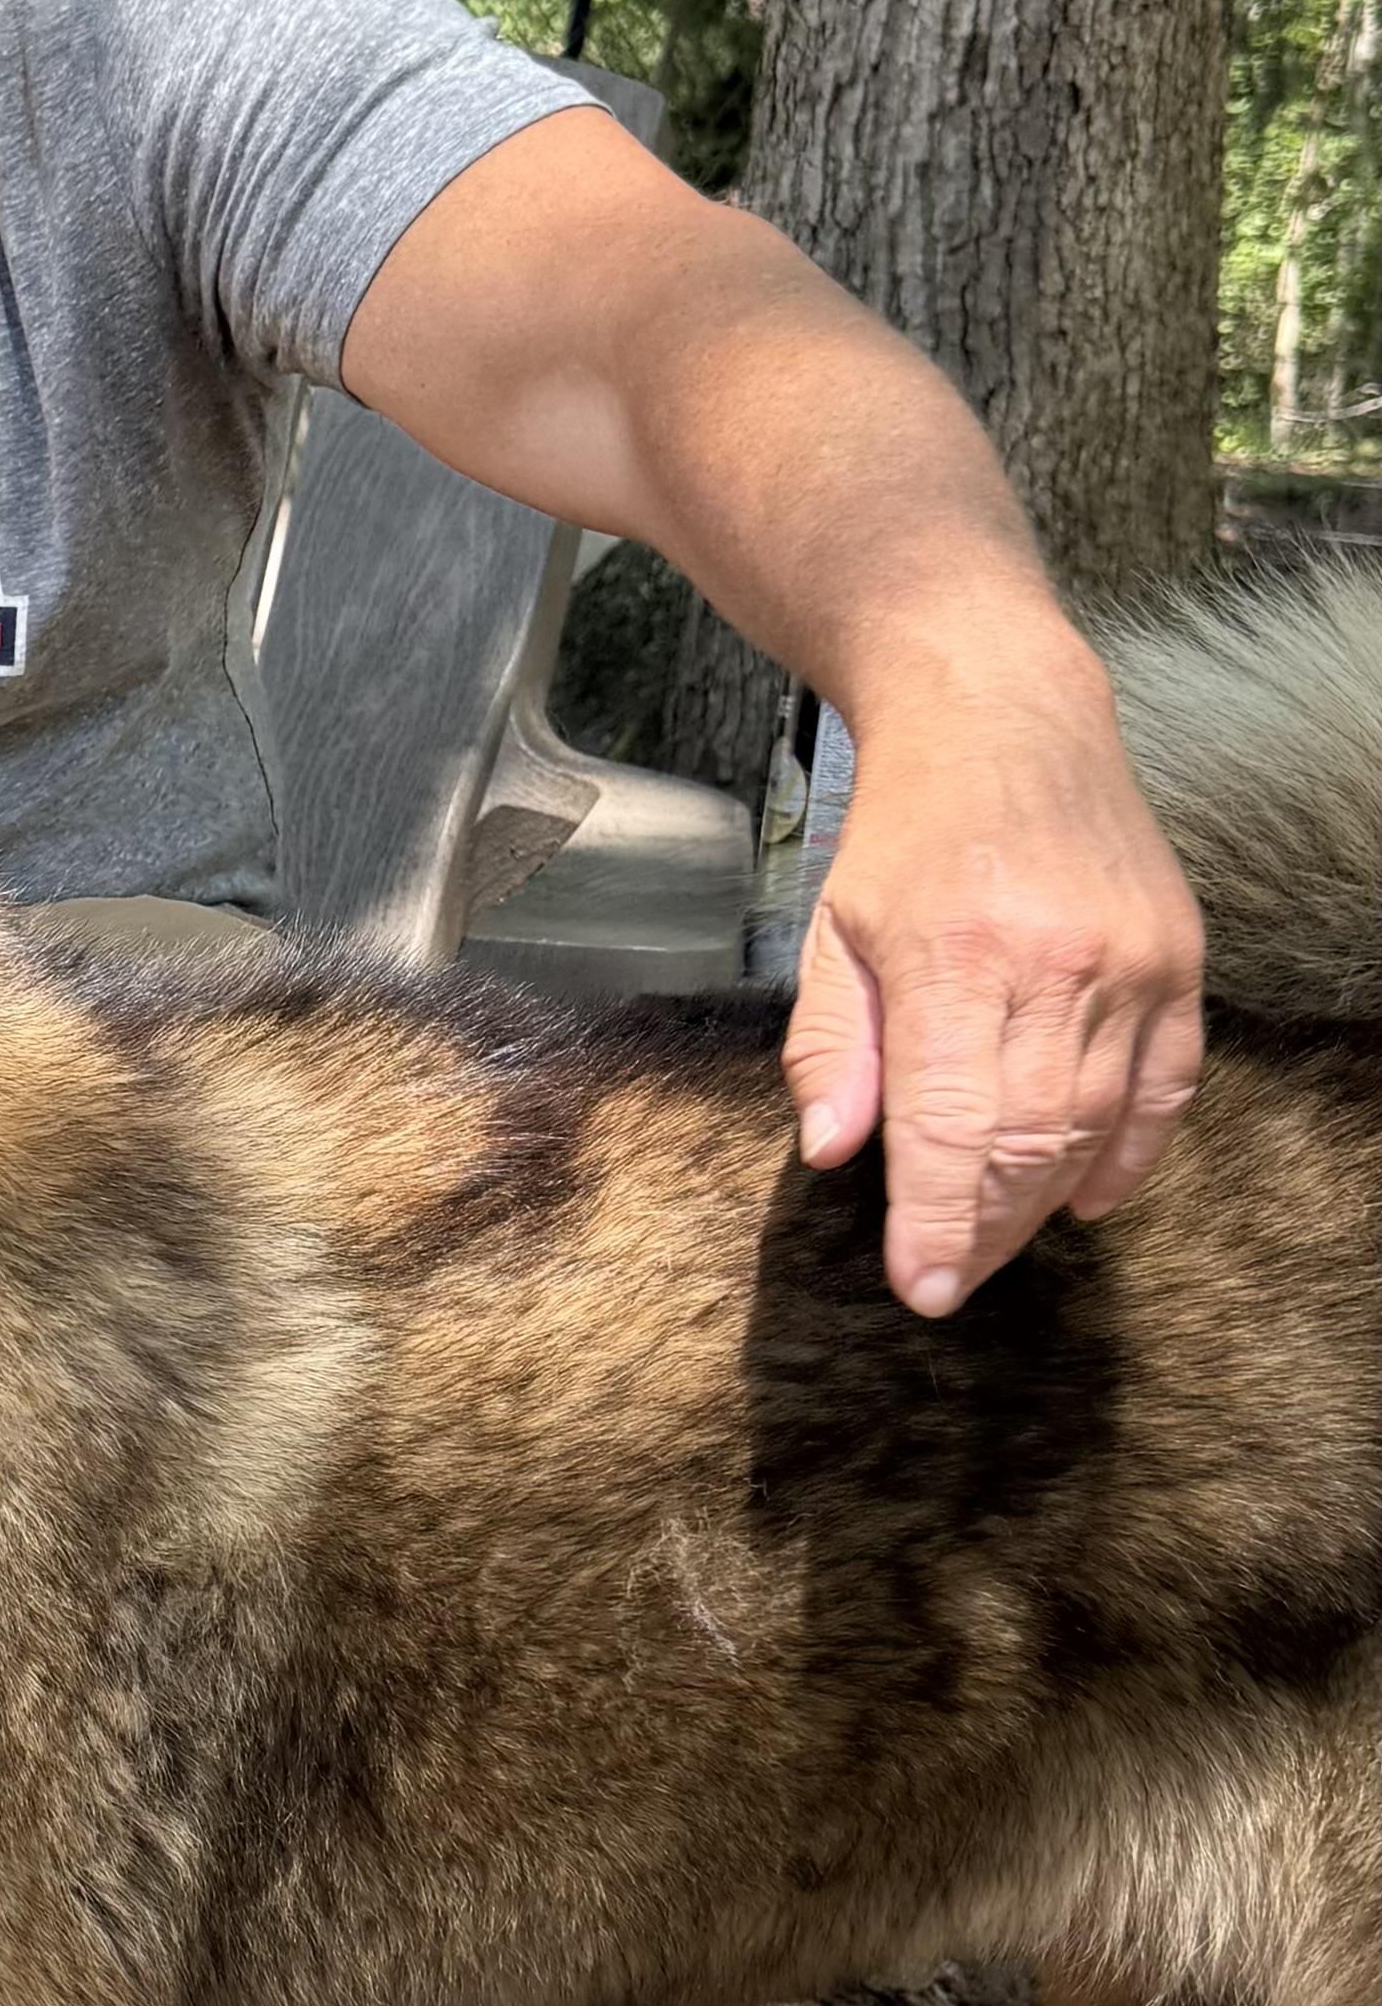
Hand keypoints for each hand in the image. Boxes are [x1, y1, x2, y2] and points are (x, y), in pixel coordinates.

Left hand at [784, 671, 1206, 1314]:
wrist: (1002, 719)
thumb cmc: (902, 832)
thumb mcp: (831, 928)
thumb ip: (828, 1045)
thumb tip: (833, 1152)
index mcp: (953, 958)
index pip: (950, 1126)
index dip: (937, 1221)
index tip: (922, 1287)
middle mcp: (1054, 964)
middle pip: (1029, 1140)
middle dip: (987, 1226)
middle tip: (952, 1275)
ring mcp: (1130, 963)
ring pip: (1096, 1123)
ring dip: (1045, 1200)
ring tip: (999, 1239)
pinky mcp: (1177, 958)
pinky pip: (1167, 1085)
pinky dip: (1132, 1152)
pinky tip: (1087, 1196)